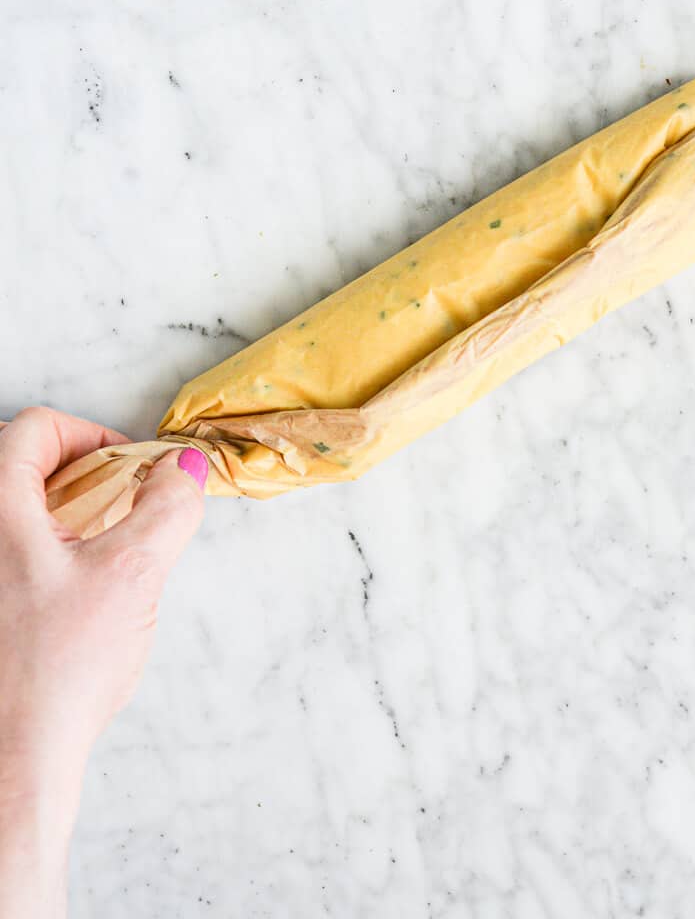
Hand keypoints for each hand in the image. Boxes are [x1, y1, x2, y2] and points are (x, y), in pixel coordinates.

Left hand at [0, 406, 206, 918]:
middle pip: (17, 463)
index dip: (92, 434)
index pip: (35, 429)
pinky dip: (39, 549)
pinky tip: (71, 592)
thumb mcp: (134, 574)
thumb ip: (167, 507)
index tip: (128, 467)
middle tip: (115, 503)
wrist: (15, 759)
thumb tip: (183, 467)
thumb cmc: (60, 674)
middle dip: (75, 472)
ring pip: (11, 510)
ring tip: (97, 550)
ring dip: (57, 512)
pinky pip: (7, 552)